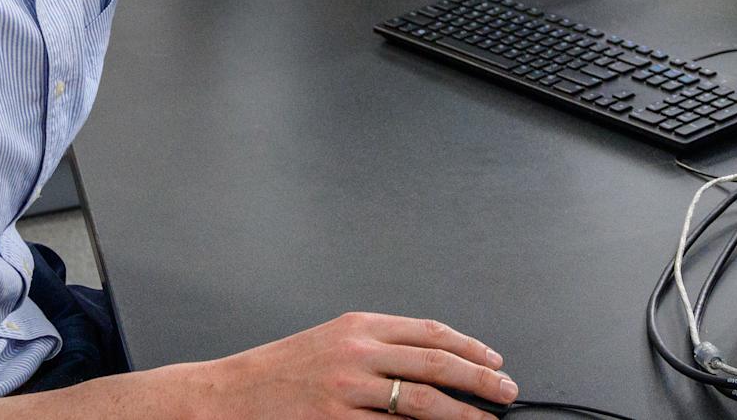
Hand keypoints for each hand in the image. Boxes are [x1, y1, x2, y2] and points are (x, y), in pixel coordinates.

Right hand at [194, 311, 515, 418]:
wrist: (229, 395)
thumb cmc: (282, 369)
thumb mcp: (334, 340)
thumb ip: (381, 346)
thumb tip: (436, 360)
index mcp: (359, 325)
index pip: (431, 332)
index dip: (470, 347)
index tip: (495, 361)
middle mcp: (356, 352)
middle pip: (436, 364)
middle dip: (480, 379)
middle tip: (506, 391)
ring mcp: (346, 390)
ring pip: (421, 403)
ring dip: (461, 415)